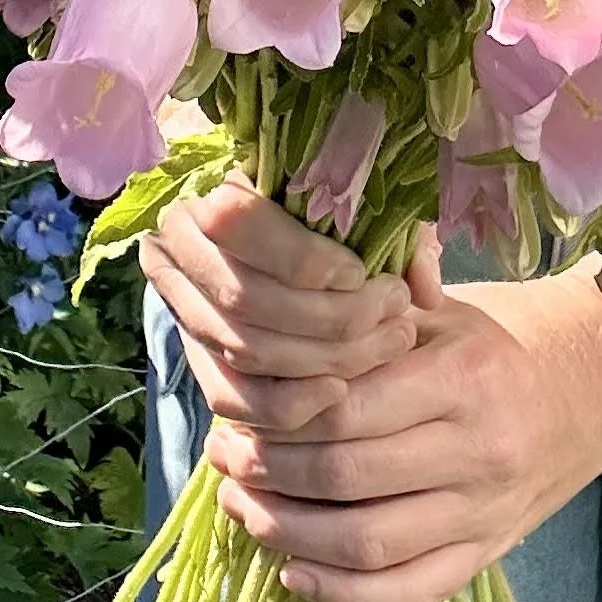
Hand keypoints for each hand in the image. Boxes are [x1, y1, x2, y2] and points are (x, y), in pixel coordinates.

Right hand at [138, 174, 417, 433]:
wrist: (288, 254)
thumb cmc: (333, 219)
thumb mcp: (363, 206)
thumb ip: (397, 230)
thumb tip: (424, 290)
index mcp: (205, 197)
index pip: (238, 223)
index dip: (305, 257)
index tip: (362, 271)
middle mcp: (177, 254)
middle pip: (246, 298)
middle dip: (332, 316)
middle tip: (396, 313)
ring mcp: (184, 315)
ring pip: (246, 350)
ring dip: (326, 357)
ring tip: (390, 342)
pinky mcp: (199, 367)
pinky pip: (233, 401)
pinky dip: (290, 403)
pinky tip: (340, 389)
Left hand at [206, 258, 601, 601]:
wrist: (580, 395)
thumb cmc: (485, 346)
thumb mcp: (438, 310)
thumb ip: (369, 310)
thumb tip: (282, 309)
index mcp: (462, 376)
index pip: (347, 408)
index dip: (280, 417)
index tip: (236, 412)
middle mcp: (478, 448)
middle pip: (348, 477)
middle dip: (269, 473)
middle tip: (224, 458)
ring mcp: (484, 511)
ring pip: (369, 544)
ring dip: (289, 534)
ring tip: (243, 507)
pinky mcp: (484, 556)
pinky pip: (407, 593)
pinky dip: (343, 594)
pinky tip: (293, 570)